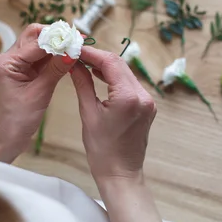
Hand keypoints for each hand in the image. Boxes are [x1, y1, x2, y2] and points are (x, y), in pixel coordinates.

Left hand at [0, 24, 75, 162]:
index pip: (36, 41)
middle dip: (56, 36)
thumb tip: (72, 52)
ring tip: (76, 48)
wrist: (2, 140)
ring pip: (39, 47)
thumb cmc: (15, 121)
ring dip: (56, 47)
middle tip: (77, 40)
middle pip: (35, 37)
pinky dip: (53, 58)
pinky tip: (67, 59)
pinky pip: (40, 60)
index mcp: (7, 61)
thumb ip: (55, 70)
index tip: (78, 38)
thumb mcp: (39, 93)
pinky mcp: (23, 74)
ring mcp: (16, 66)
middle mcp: (9, 59)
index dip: (58, 39)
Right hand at [70, 46, 156, 181]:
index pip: (110, 62)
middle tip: (78, 53)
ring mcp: (147, 101)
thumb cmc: (102, 150)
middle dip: (98, 57)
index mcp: (129, 97)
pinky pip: (130, 84)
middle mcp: (143, 96)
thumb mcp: (88, 113)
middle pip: (120, 64)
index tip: (75, 48)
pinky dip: (115, 78)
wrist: (120, 174)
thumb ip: (83, 84)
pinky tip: (99, 76)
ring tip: (85, 64)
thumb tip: (74, 63)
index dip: (91, 52)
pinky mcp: (147, 106)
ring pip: (125, 72)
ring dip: (106, 66)